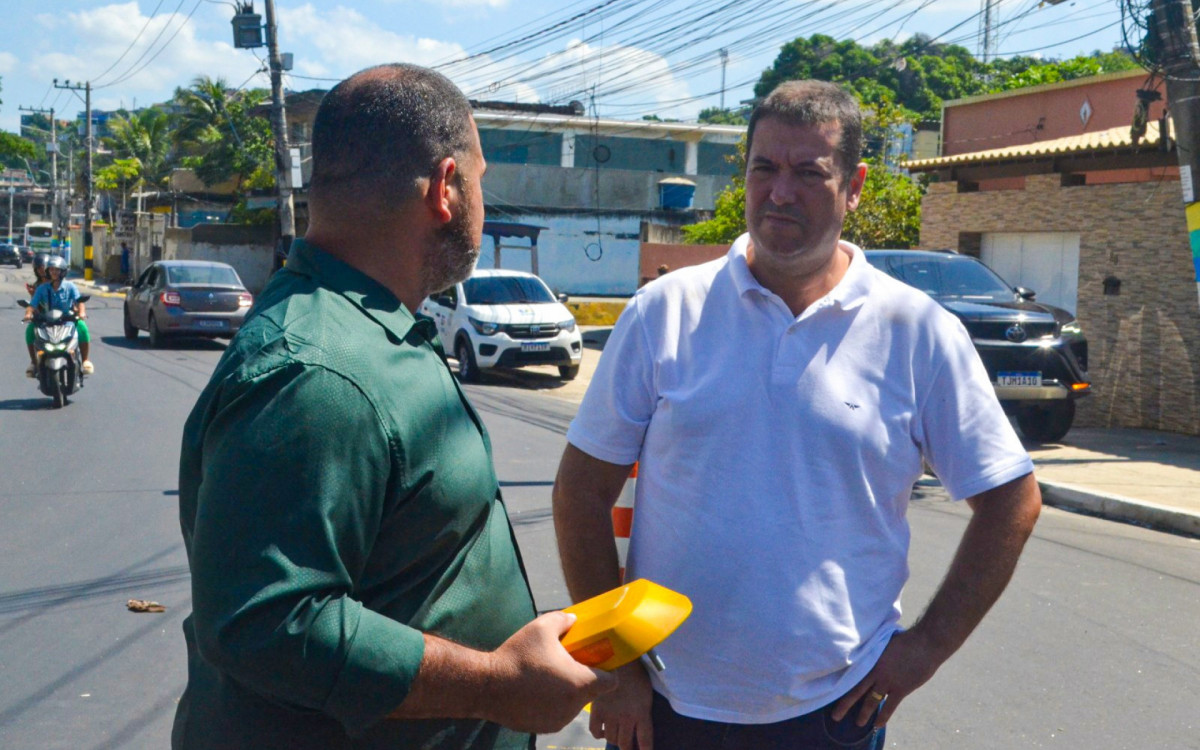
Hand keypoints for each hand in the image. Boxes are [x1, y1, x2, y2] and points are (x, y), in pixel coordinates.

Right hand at [484, 612, 616, 733]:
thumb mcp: (541, 627)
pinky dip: (551, 704)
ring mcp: (559, 720)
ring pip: (573, 704)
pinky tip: (535, 691)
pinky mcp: (544, 728)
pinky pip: (557, 714)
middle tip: (565, 665)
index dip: (607, 670)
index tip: (594, 661)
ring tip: (547, 677)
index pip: (611, 681)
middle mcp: (573, 706)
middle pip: (590, 692)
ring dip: (566, 693)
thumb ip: (563, 620)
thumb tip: (573, 619)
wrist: (487, 686)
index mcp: (580, 683)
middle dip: (582, 679)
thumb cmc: (517, 656)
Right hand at [589, 661, 653, 749]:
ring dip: (615, 739)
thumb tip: (642, 720)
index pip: (645, 740)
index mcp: (642, 713)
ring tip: (617, 735)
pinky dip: (599, 734)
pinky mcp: (597, 710)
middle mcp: (626, 718)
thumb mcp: (647, 692)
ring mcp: (610, 716)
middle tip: (628, 746)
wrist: (617, 658)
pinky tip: (603, 731)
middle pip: (626, 744)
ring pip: (612, 739)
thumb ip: (644, 709)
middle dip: (628, 748)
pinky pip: (595, 731)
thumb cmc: (636, 672)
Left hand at [831, 629, 943, 728]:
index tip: (830, 692)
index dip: (841, 684)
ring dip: (864, 713)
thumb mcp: (884, 641)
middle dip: (845, 704)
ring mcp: (887, 681)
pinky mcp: (900, 688)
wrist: (924, 643)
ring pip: (871, 701)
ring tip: (858, 723)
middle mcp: (875, 671)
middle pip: (856, 690)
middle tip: (835, 716)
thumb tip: (868, 650)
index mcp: (869, 658)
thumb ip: (874, 650)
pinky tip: (878, 725)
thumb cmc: (906, 639)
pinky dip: (883, 716)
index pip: (851, 674)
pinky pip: (889, 706)